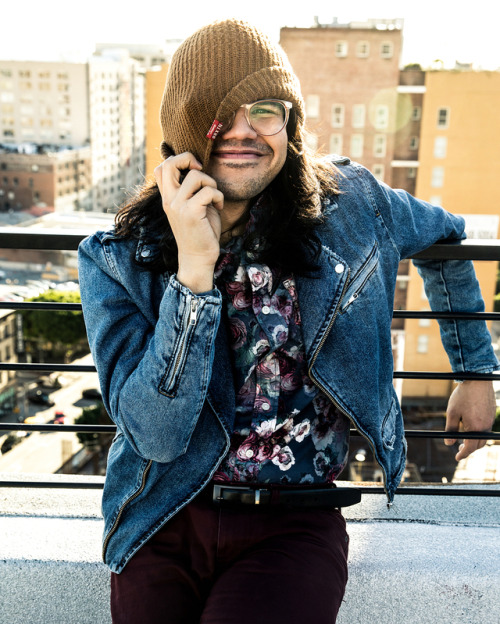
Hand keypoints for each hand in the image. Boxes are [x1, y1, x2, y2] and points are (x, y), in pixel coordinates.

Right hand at [154, 153, 223, 292]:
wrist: (198, 258)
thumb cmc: (200, 232)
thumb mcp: (191, 207)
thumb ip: (191, 190)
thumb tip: (198, 169)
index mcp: (167, 198)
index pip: (160, 168)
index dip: (178, 160)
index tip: (193, 170)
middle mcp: (169, 200)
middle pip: (169, 163)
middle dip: (189, 159)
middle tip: (201, 171)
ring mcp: (178, 206)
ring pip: (196, 176)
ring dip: (211, 183)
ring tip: (214, 197)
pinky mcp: (191, 212)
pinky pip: (209, 191)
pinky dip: (218, 197)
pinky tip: (219, 207)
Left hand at [444, 380, 495, 460]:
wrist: (476, 380)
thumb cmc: (462, 395)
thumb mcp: (452, 412)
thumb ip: (450, 429)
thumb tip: (448, 443)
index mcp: (475, 428)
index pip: (470, 447)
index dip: (463, 454)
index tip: (457, 458)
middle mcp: (486, 426)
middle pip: (479, 444)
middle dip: (470, 449)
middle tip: (460, 449)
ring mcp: (490, 420)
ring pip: (484, 437)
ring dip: (475, 441)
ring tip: (465, 439)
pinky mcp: (491, 414)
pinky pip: (486, 428)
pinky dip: (479, 432)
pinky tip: (472, 427)